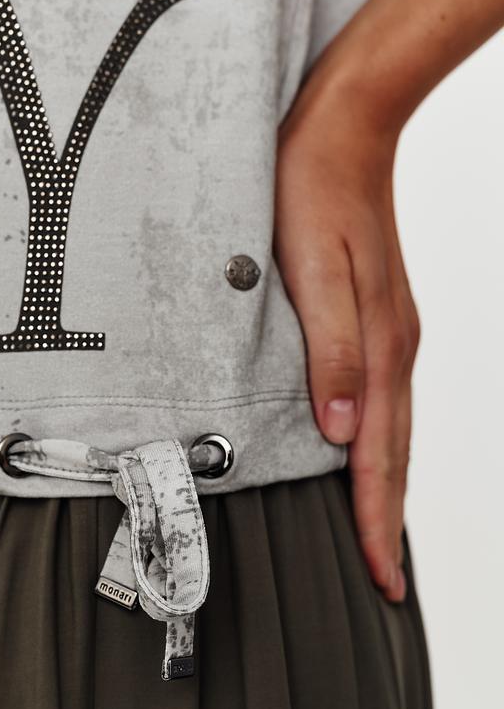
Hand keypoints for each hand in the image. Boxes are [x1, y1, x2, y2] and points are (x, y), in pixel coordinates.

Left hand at [274, 80, 419, 602]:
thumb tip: (341, 432)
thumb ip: (331, 355)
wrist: (343, 130)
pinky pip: (383, 399)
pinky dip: (381, 442)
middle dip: (388, 519)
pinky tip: (366, 450)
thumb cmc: (314, 195)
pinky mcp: (377, 318)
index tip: (381, 577)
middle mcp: (393, 348)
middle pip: (395, 453)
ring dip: (387, 485)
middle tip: (387, 578)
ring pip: (392, 430)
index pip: (379, 456)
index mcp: (380, 348)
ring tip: (379, 531)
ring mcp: (390, 333)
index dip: (377, 521)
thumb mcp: (313, 274)